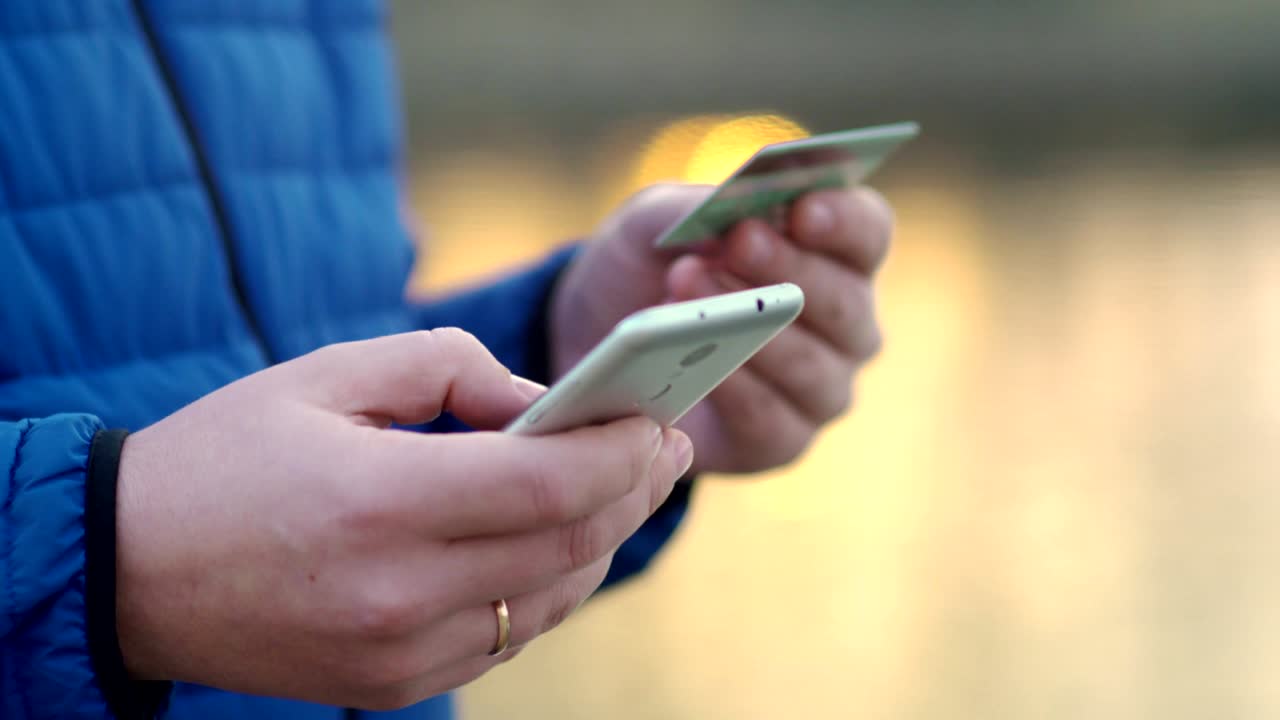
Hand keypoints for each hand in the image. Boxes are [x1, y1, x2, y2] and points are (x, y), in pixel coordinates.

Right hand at [116, 330, 691, 709]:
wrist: (128, 571)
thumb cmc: (226, 456)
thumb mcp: (328, 375)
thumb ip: (450, 368)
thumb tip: (540, 403)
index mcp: (380, 502)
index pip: (552, 486)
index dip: (623, 452)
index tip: (658, 418)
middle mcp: (398, 593)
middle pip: (570, 544)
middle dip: (633, 489)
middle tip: (665, 446)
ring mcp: (398, 652)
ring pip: (553, 598)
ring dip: (602, 539)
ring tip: (626, 485)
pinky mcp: (391, 683)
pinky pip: (508, 635)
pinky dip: (550, 583)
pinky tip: (559, 539)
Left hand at [550, 184, 891, 473]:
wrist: (602, 342)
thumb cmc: (650, 267)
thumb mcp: (656, 219)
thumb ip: (696, 205)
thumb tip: (736, 209)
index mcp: (833, 255)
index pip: (867, 233)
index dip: (844, 219)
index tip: (803, 207)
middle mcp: (844, 325)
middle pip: (845, 300)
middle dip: (791, 269)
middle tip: (739, 240)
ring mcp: (820, 387)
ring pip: (813, 365)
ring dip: (756, 329)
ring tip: (692, 289)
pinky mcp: (781, 440)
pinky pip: (771, 418)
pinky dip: (736, 390)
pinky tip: (702, 365)